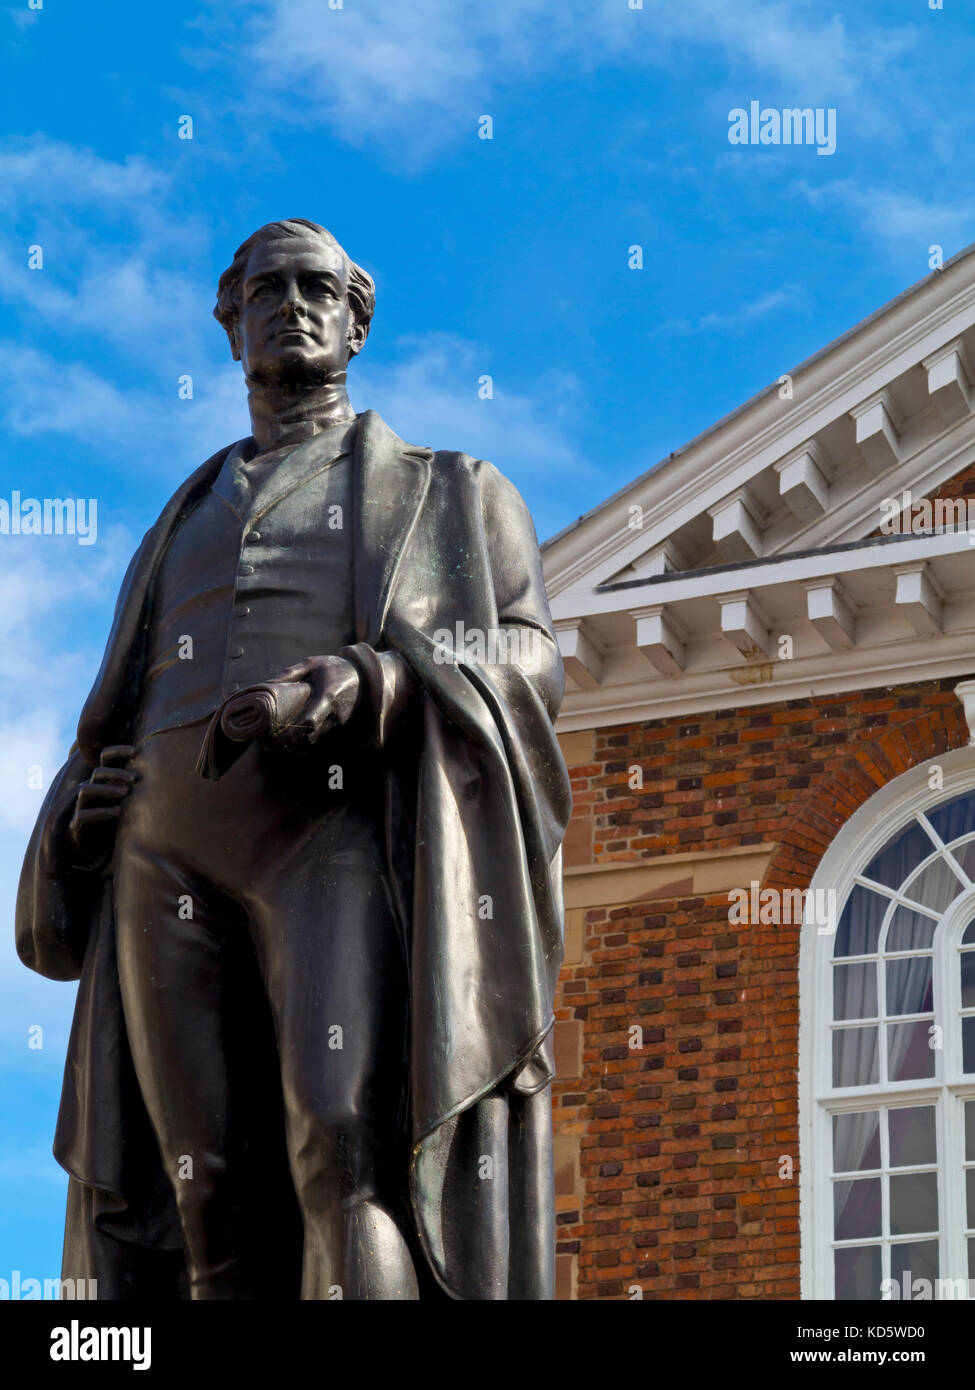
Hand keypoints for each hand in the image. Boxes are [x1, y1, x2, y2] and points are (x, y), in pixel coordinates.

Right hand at [68, 745, 137, 864]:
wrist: (95, 851)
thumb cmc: (116, 823)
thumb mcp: (128, 802)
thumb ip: (137, 787)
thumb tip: (163, 770)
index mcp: (102, 782)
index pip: (104, 759)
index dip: (117, 751)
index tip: (136, 750)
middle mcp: (90, 792)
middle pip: (97, 773)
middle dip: (115, 773)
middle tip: (134, 778)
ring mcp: (81, 808)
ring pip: (86, 790)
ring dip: (107, 789)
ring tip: (126, 792)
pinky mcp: (76, 826)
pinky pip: (83, 815)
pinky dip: (102, 811)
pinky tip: (118, 812)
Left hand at [263, 655, 360, 750]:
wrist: (365, 677)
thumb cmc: (335, 669)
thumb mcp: (313, 664)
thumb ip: (291, 673)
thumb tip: (267, 683)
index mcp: (328, 697)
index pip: (310, 721)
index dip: (293, 731)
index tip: (275, 733)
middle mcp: (336, 715)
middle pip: (310, 737)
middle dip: (290, 742)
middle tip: (270, 740)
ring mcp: (341, 725)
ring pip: (315, 742)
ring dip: (297, 744)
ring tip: (278, 740)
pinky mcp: (343, 730)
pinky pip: (322, 742)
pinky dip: (307, 743)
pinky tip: (294, 739)